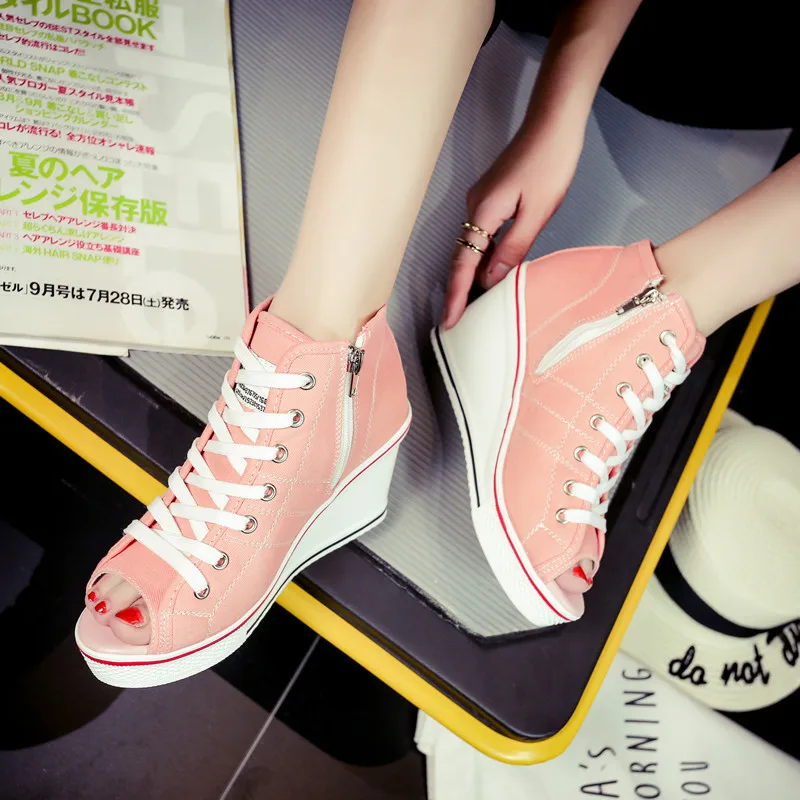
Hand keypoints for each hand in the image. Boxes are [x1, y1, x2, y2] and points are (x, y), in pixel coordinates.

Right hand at [442, 121, 583, 327]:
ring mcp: (481, 201)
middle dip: (457, 291)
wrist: (553, 124)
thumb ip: (513, 248)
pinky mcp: (491, 198)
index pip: (464, 264)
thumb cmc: (550, 163)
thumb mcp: (537, 212)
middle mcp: (475, 207)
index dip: (455, 295)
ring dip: (470, 276)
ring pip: (471, 247)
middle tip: (454, 321)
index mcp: (484, 212)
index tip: (448, 320)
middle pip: (461, 258)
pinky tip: (489, 272)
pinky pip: (480, 235)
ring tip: (470, 306)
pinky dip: (482, 257)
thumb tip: (489, 279)